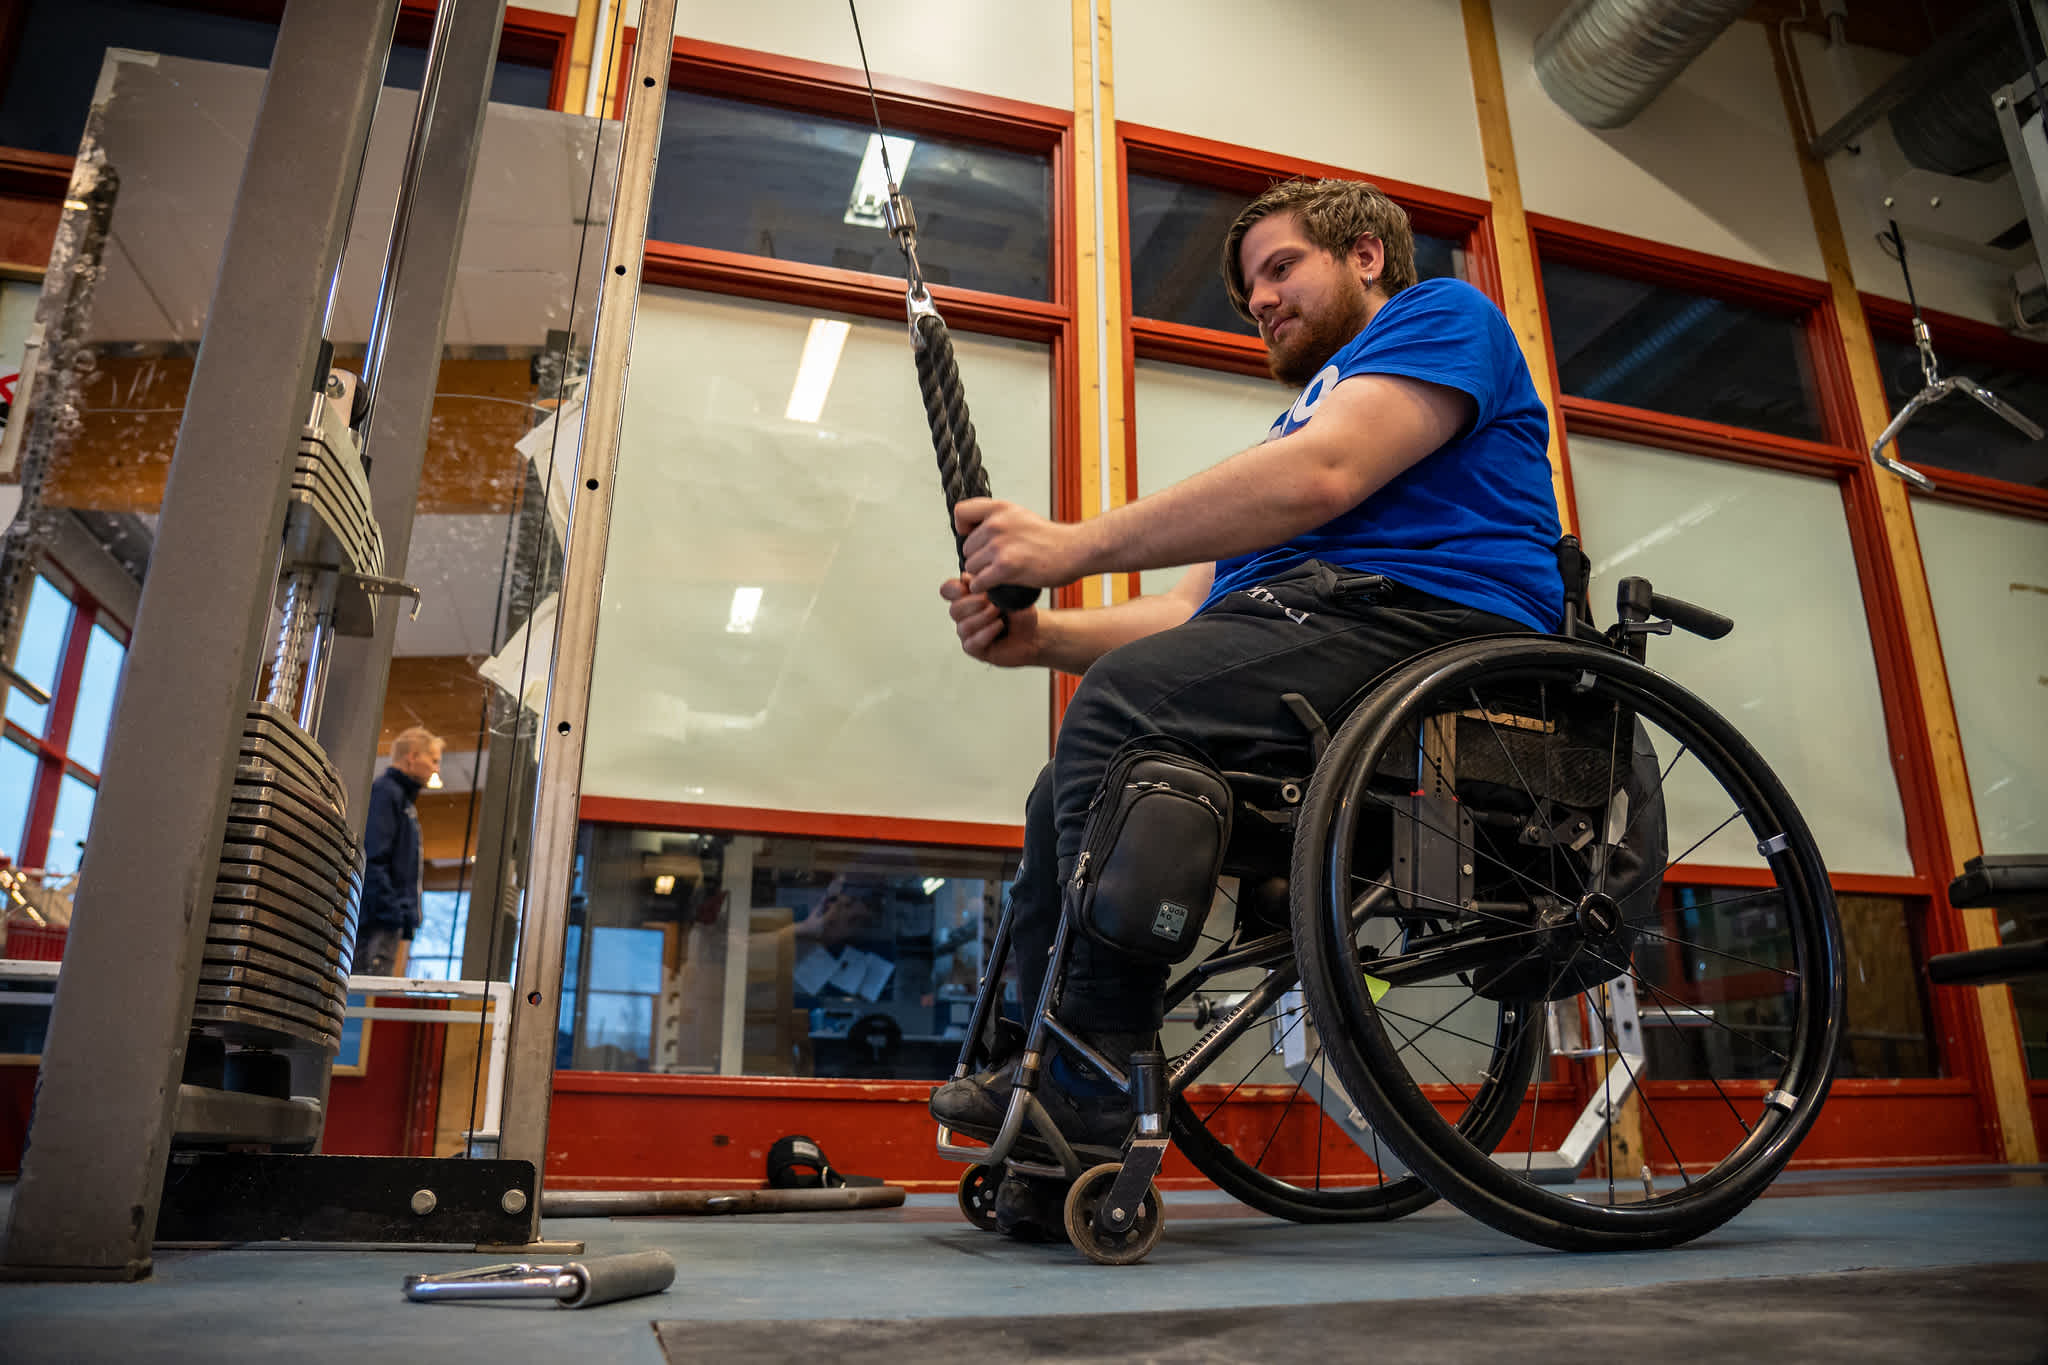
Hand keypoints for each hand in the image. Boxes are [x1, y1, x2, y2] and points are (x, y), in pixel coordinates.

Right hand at [940, 576, 1042, 666]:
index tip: (968, 587)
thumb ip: (988, 584)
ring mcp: (968, 633)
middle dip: (973, 603)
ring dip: (983, 618)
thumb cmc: (1019, 613)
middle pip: (954, 609)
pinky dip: (987, 632)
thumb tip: (968, 577)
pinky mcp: (974, 649)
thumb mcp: (1008, 592)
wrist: (1033, 633)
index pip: (948, 591)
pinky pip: (972, 642)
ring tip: (999, 614)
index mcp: (968, 598)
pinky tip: (999, 625)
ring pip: (963, 626)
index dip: (953, 589)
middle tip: (992, 601)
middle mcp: (965, 616)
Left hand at [955, 498, 1090, 591]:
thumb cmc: (1050, 538)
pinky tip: (994, 586)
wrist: (1075, 550)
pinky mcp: (1006, 567)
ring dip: (981, 575)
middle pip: (966, 548)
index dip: (963, 528)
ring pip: (971, 567)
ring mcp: (1001, 545)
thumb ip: (997, 519)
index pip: (960, 513)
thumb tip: (971, 531)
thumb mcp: (1020, 516)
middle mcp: (997, 524)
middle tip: (995, 564)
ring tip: (999, 575)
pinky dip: (983, 588)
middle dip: (977, 558)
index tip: (974, 537)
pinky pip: (978, 582)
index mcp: (1000, 509)